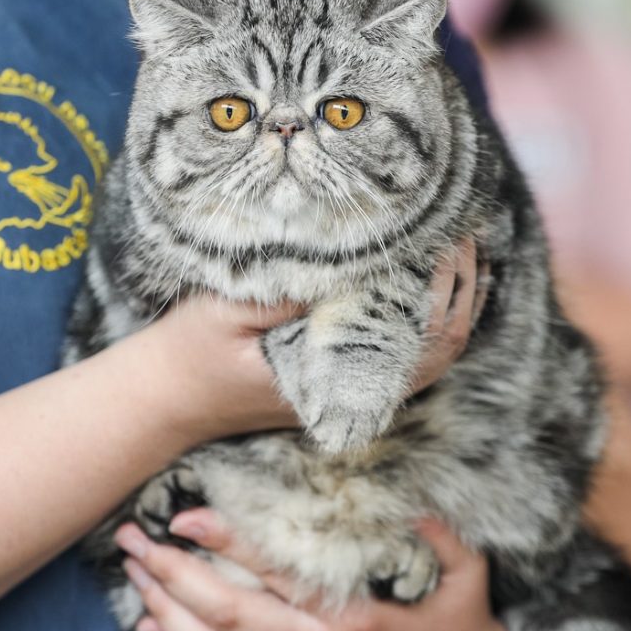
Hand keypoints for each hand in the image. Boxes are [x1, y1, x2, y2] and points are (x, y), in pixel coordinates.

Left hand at [115, 512, 509, 630]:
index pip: (277, 578)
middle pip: (226, 617)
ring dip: (165, 613)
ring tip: (133, 574)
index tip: (188, 517)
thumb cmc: (459, 630)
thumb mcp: (467, 577)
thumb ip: (441, 536)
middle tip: (134, 538)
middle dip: (172, 576)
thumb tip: (412, 497)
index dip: (229, 546)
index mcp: (354, 617)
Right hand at [143, 237, 483, 447]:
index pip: (415, 341)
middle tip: (463, 229)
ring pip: (432, 356)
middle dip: (461, 288)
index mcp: (332, 379)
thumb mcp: (224, 313)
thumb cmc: (189, 353)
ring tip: (462, 245)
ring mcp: (351, 388)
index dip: (440, 287)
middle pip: (442, 350)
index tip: (445, 237)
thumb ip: (281, 294)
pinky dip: (429, 317)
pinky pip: (404, 353)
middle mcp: (352, 391)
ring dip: (454, 303)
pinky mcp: (342, 378)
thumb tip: (345, 258)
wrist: (167, 401)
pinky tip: (433, 276)